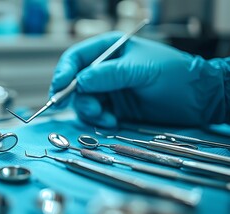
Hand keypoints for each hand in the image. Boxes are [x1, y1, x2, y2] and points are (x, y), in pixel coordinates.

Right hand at [50, 32, 227, 127]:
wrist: (197, 100)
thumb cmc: (173, 75)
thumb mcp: (141, 69)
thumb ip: (110, 75)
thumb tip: (79, 81)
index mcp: (109, 50)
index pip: (76, 58)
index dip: (64, 72)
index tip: (59, 88)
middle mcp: (103, 70)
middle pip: (73, 83)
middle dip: (77, 97)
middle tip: (91, 108)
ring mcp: (107, 90)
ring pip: (82, 101)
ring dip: (90, 111)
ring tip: (107, 117)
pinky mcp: (113, 108)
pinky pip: (94, 115)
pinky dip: (99, 120)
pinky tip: (113, 122)